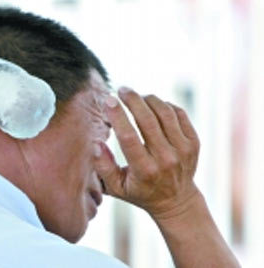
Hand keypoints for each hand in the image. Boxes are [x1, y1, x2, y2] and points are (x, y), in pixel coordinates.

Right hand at [95, 87, 200, 219]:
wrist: (175, 201)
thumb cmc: (139, 192)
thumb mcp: (116, 187)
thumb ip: (103, 166)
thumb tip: (96, 143)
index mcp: (144, 171)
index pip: (129, 137)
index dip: (118, 116)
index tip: (108, 100)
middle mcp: (166, 160)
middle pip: (148, 120)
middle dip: (132, 100)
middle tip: (121, 89)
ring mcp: (183, 150)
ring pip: (165, 113)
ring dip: (148, 99)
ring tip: (136, 96)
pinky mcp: (194, 143)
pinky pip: (178, 114)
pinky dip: (164, 105)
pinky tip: (152, 105)